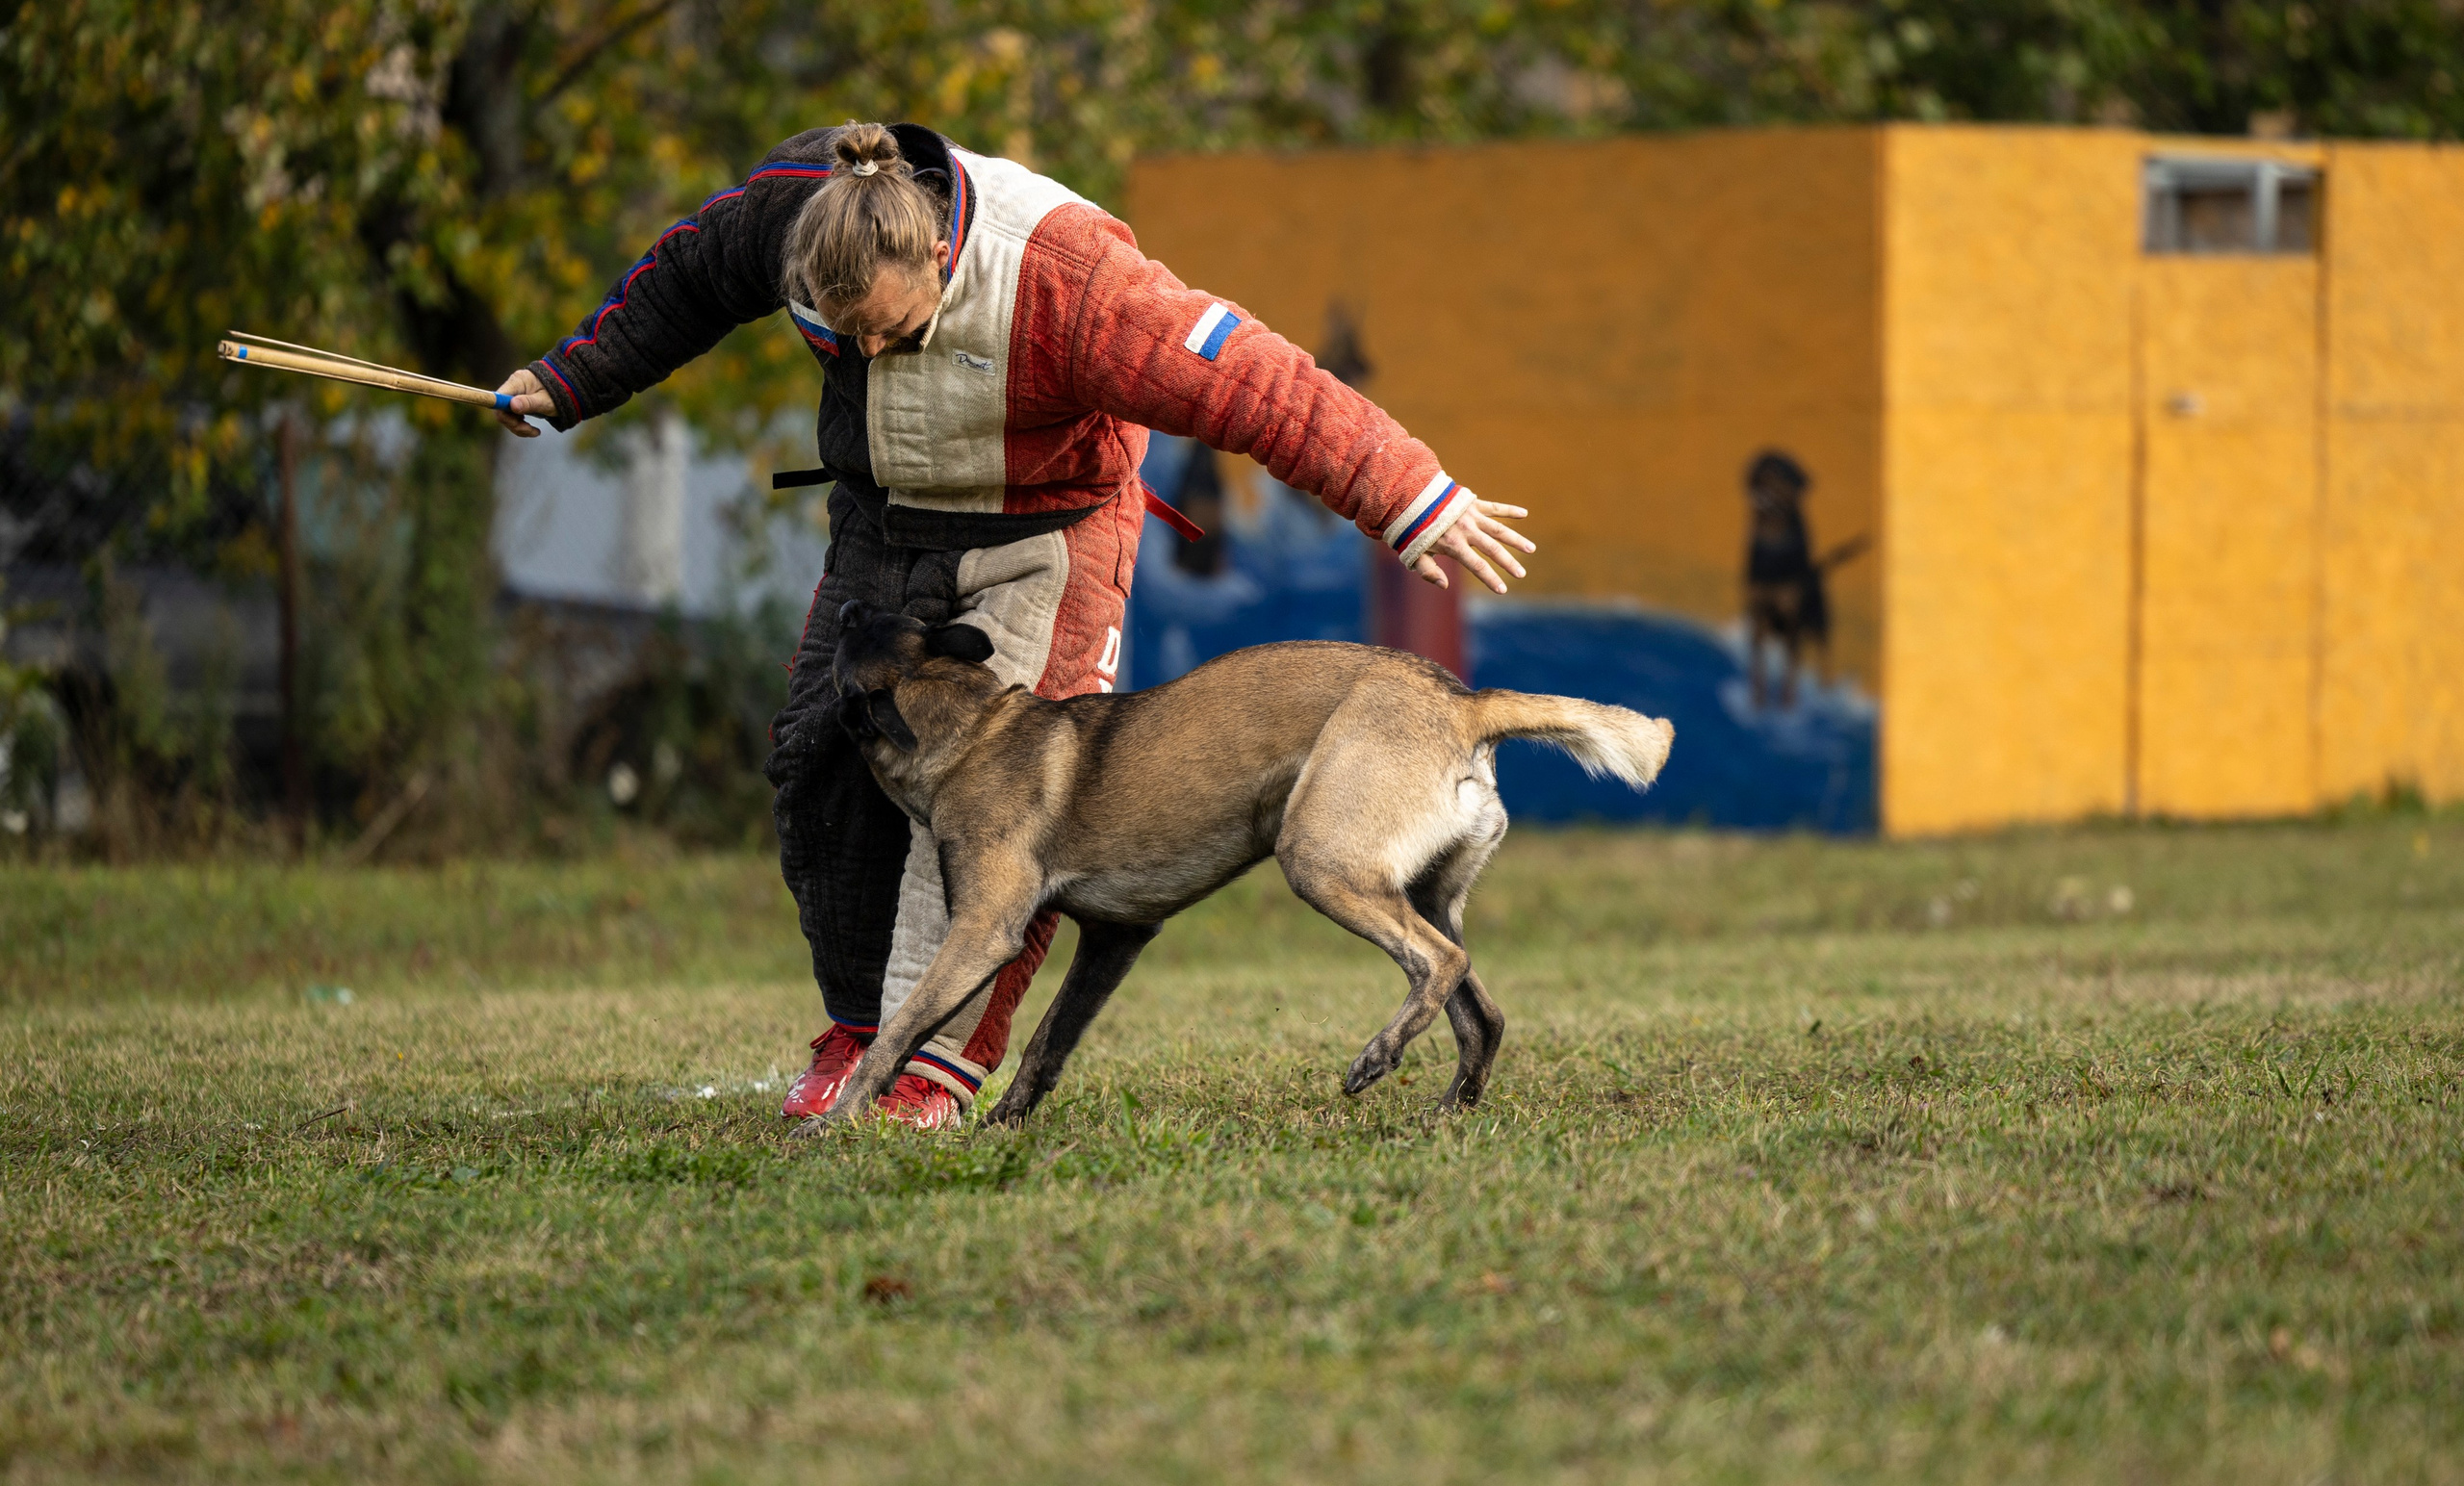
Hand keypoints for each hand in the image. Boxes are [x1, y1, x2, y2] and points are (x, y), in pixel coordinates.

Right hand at [492, 367, 556, 437]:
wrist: (568, 388)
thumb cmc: (559, 393)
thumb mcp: (546, 401)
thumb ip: (530, 403)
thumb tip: (512, 405)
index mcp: (518, 381)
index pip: (499, 398)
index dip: (500, 410)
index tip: (511, 422)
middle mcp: (513, 386)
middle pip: (501, 409)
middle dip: (513, 424)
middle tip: (529, 430)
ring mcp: (514, 394)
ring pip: (506, 416)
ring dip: (518, 427)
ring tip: (535, 432)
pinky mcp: (517, 402)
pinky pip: (513, 417)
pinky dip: (521, 426)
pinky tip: (533, 430)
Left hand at [1411, 497, 1534, 594]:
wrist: (1410, 497)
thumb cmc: (1412, 529)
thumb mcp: (1414, 553)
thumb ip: (1428, 571)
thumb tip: (1445, 586)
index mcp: (1454, 545)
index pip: (1477, 566)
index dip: (1491, 579)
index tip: (1503, 590)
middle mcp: (1467, 531)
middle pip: (1493, 549)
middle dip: (1509, 563)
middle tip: (1521, 574)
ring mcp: (1472, 516)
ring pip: (1499, 529)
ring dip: (1516, 540)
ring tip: (1531, 549)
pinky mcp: (1473, 503)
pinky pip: (1495, 507)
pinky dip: (1509, 510)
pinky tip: (1524, 514)